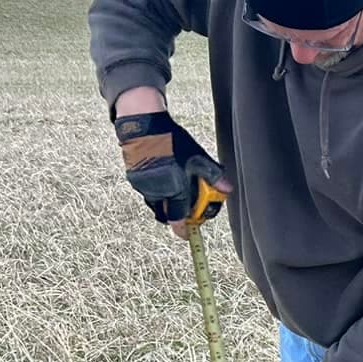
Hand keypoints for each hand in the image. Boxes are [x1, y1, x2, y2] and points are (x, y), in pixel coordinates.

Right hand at [114, 110, 230, 226]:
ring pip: (156, 204)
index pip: (179, 219)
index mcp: (175, 190)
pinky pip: (147, 192)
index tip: (188, 235)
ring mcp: (144, 187)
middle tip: (184, 209)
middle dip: (176, 216)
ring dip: (166, 203)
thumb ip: (213, 175)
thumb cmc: (171, 141)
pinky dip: (156, 191)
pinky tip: (163, 176)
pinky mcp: (134, 179)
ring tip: (175, 188)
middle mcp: (158, 193)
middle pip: (166, 215)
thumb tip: (228, 189)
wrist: (143, 126)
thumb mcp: (197, 157)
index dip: (183, 230)